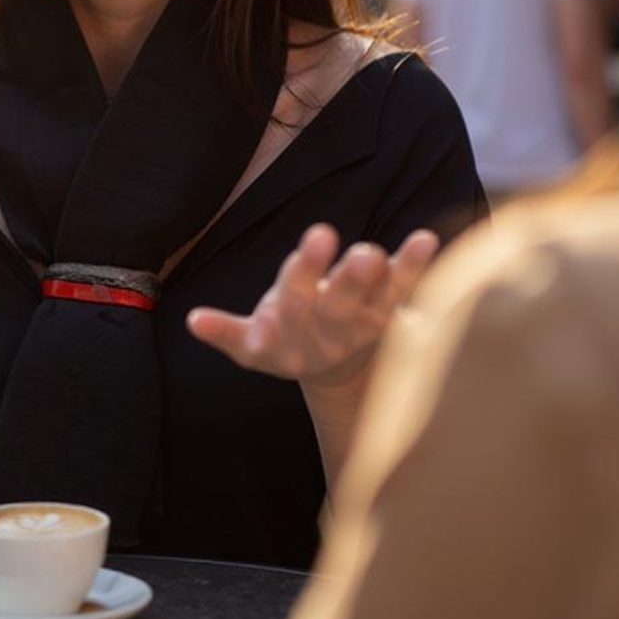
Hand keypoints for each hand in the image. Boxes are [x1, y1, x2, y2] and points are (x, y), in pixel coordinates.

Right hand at [188, 223, 439, 387]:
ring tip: (374, 254)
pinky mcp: (390, 315)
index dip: (291, 291)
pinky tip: (426, 240)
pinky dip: (415, 267)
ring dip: (376, 278)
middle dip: (333, 277)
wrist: (338, 378)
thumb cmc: (286, 340)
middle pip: (331, 309)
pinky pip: (405, 290)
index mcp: (287, 345)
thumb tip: (192, 320)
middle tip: (335, 243)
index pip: (288, 314)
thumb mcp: (252, 344)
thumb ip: (226, 331)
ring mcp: (362, 328)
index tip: (292, 275)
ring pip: (370, 303)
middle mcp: (329, 340)